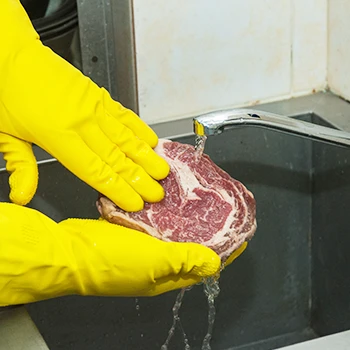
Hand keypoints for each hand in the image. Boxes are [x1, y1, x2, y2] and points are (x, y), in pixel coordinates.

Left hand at [0, 0, 168, 211]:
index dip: (119, 189)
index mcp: (58, 136)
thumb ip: (21, 167)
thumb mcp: (4, 134)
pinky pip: (124, 115)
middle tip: (157, 193)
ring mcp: (94, 106)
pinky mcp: (98, 94)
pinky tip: (152, 141)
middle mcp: (82, 122)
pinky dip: (140, 129)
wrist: (10, 52)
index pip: (96, 171)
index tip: (135, 202)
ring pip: (126, 137)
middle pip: (117, 158)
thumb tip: (23, 195)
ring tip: (163, 171)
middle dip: (140, 179)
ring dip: (147, 157)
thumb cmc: (6, 91)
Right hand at [0, 202, 221, 305]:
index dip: (224, 252)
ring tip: (198, 203)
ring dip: (185, 221)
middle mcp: (157, 264)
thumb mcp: (154, 260)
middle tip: (220, 215)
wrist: (69, 251)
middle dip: (207, 234)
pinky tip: (167, 198)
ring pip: (171, 233)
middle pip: (190, 249)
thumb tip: (215, 262)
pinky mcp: (129, 234)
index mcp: (166, 276)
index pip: (204, 266)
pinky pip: (153, 223)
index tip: (240, 238)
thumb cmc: (107, 262)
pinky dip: (163, 213)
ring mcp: (142, 248)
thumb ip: (185, 259)